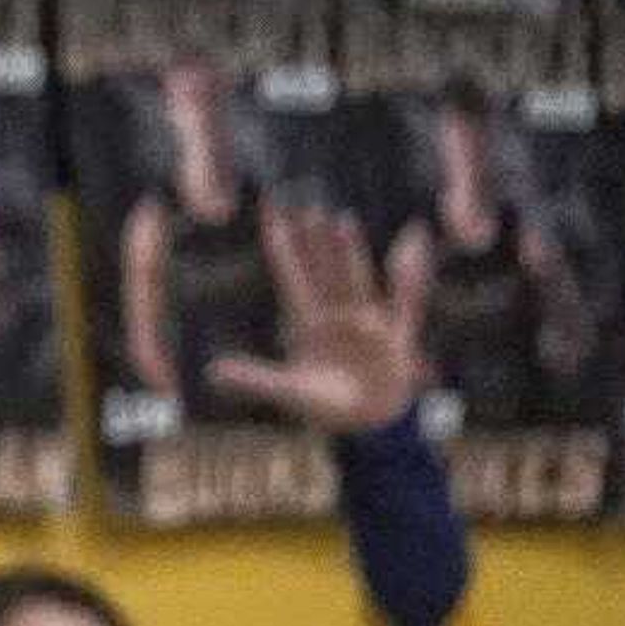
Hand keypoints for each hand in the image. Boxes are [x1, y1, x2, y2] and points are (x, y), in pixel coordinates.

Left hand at [206, 204, 422, 432]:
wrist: (366, 422)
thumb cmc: (324, 407)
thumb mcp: (287, 391)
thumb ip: (254, 378)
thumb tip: (212, 371)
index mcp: (306, 324)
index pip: (291, 276)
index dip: (282, 247)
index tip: (270, 218)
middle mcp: (334, 314)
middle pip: (321, 268)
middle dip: (312, 239)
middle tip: (302, 203)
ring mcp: (363, 319)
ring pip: (353, 276)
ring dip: (346, 250)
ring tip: (338, 218)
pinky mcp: (391, 331)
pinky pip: (401, 298)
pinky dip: (407, 274)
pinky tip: (412, 241)